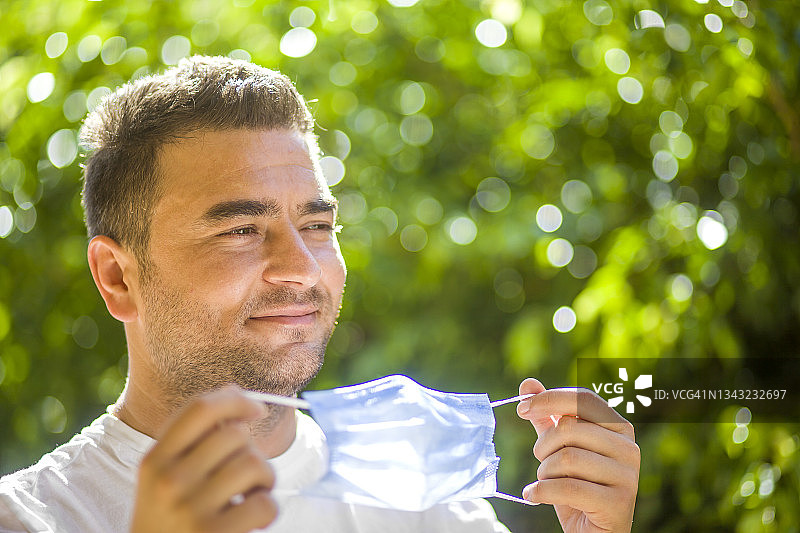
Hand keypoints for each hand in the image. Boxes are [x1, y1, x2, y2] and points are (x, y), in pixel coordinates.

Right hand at [130, 386, 277, 532]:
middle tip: (248, 474)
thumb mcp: (165, 479)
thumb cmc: (170, 518)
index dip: (235, 400)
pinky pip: (264, 504)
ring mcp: (191, 509)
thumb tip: (241, 399)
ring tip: (251, 494)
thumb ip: (194, 443)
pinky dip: (268, 510)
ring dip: (264, 479)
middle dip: (252, 450)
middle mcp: (169, 481)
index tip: (256, 408)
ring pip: (255, 464)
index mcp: (154, 460)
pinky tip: (251, 519)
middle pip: (235, 435)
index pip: (200, 408)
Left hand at [516, 378, 638, 532]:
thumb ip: (547, 416)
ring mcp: (627, 476)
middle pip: (569, 428)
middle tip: (540, 460)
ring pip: (567, 458)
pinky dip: (541, 491)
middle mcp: (628, 448)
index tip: (522, 409)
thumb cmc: (577, 485)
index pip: (583, 398)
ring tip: (545, 481)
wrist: (594, 532)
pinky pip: (568, 488)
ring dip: (544, 472)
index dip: (549, 399)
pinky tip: (533, 495)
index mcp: (618, 427)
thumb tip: (528, 384)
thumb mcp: (560, 447)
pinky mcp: (618, 503)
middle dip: (543, 445)